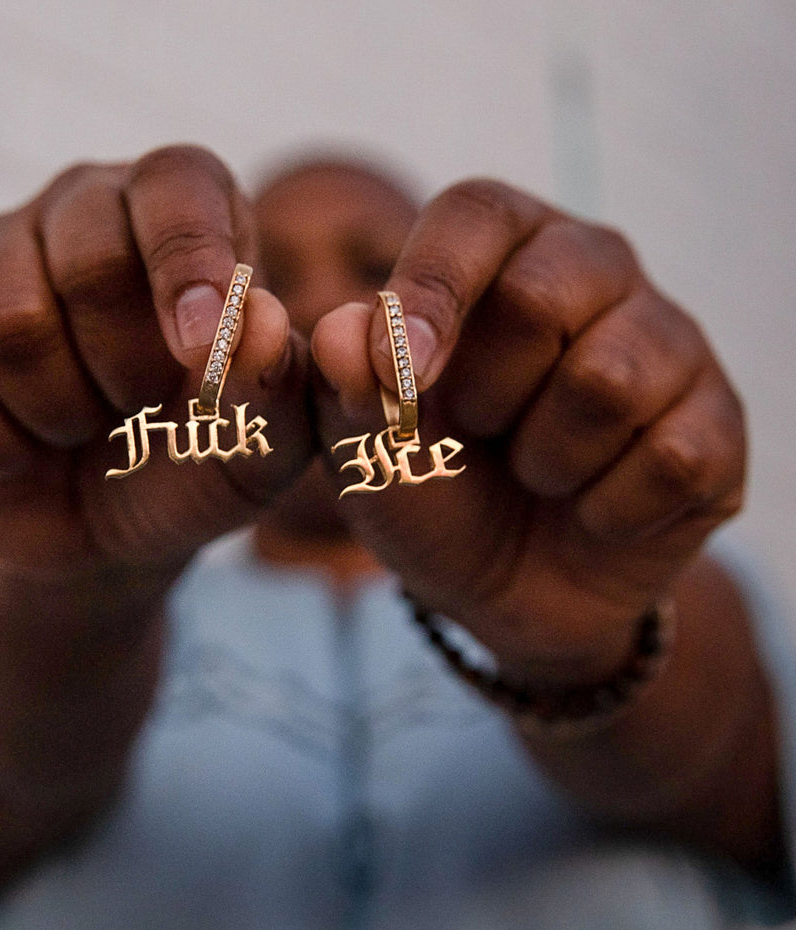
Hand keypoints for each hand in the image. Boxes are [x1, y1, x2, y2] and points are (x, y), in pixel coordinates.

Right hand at [0, 146, 311, 576]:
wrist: (105, 527)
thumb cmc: (197, 462)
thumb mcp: (262, 445)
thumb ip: (281, 386)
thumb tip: (257, 319)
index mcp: (180, 214)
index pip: (176, 184)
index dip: (188, 263)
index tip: (197, 353)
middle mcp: (81, 210)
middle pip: (86, 256)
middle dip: (125, 369)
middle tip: (139, 407)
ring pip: (5, 321)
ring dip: (60, 412)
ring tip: (83, 425)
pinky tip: (21, 447)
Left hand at [312, 179, 744, 681]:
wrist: (501, 587)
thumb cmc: (430, 490)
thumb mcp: (360, 447)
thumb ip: (339, 386)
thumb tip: (343, 334)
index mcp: (499, 253)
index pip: (474, 215)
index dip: (433, 288)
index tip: (404, 371)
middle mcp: (594, 273)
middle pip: (544, 296)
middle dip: (485, 396)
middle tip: (480, 431)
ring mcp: (668, 343)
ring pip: (607, 382)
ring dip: (545, 458)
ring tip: (535, 470)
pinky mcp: (716, 423)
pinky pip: (668, 459)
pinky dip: (604, 510)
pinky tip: (591, 509)